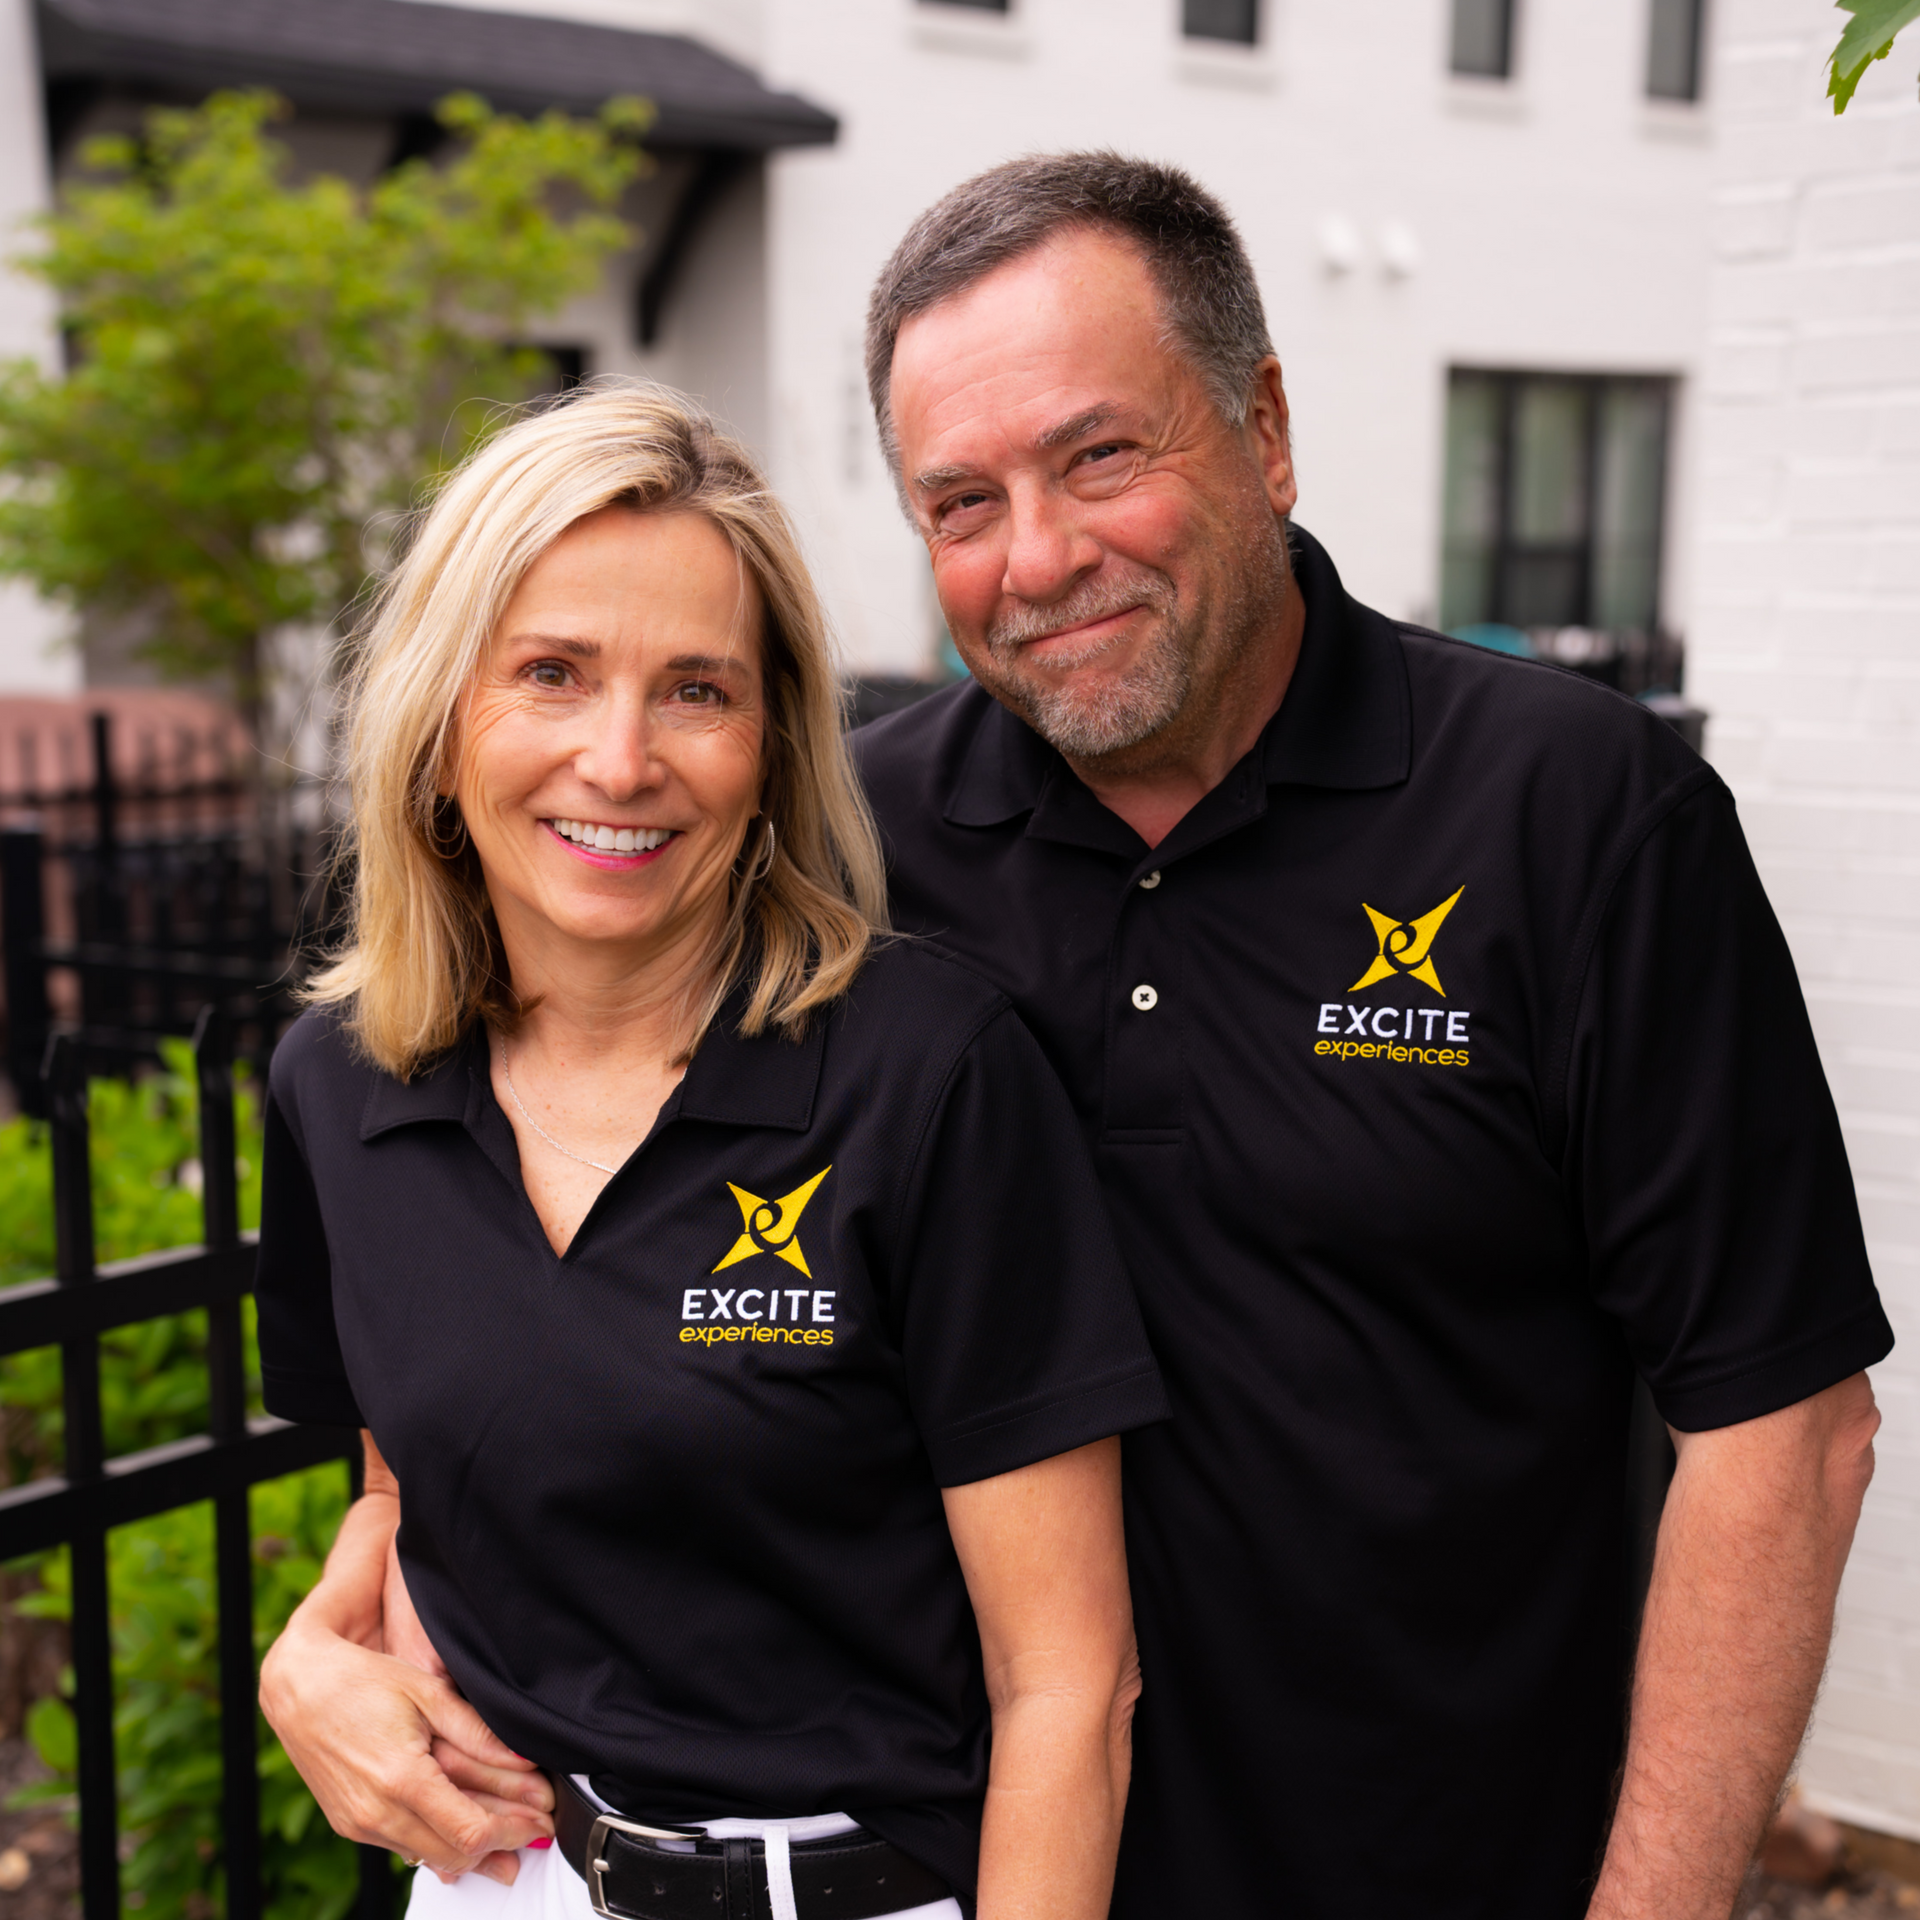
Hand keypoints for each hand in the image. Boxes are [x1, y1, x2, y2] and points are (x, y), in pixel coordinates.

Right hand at [381, 1532, 551, 1884]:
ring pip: (430, 1856)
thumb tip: (527, 1760)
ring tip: (512, 1833)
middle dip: (503, 1844)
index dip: (513, 1830)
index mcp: (402, 1779)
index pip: (471, 1831)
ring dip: (473, 1849)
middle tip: (537, 1826)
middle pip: (455, 1853)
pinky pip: (404, 1847)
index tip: (541, 1816)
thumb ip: (477, 1733)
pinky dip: (438, 1844)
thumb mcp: (428, 1694)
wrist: (298, 1687)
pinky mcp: (350, 1825)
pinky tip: (464, 1832)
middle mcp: (377, 1813)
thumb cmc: (363, 1681)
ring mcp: (359, 1824)